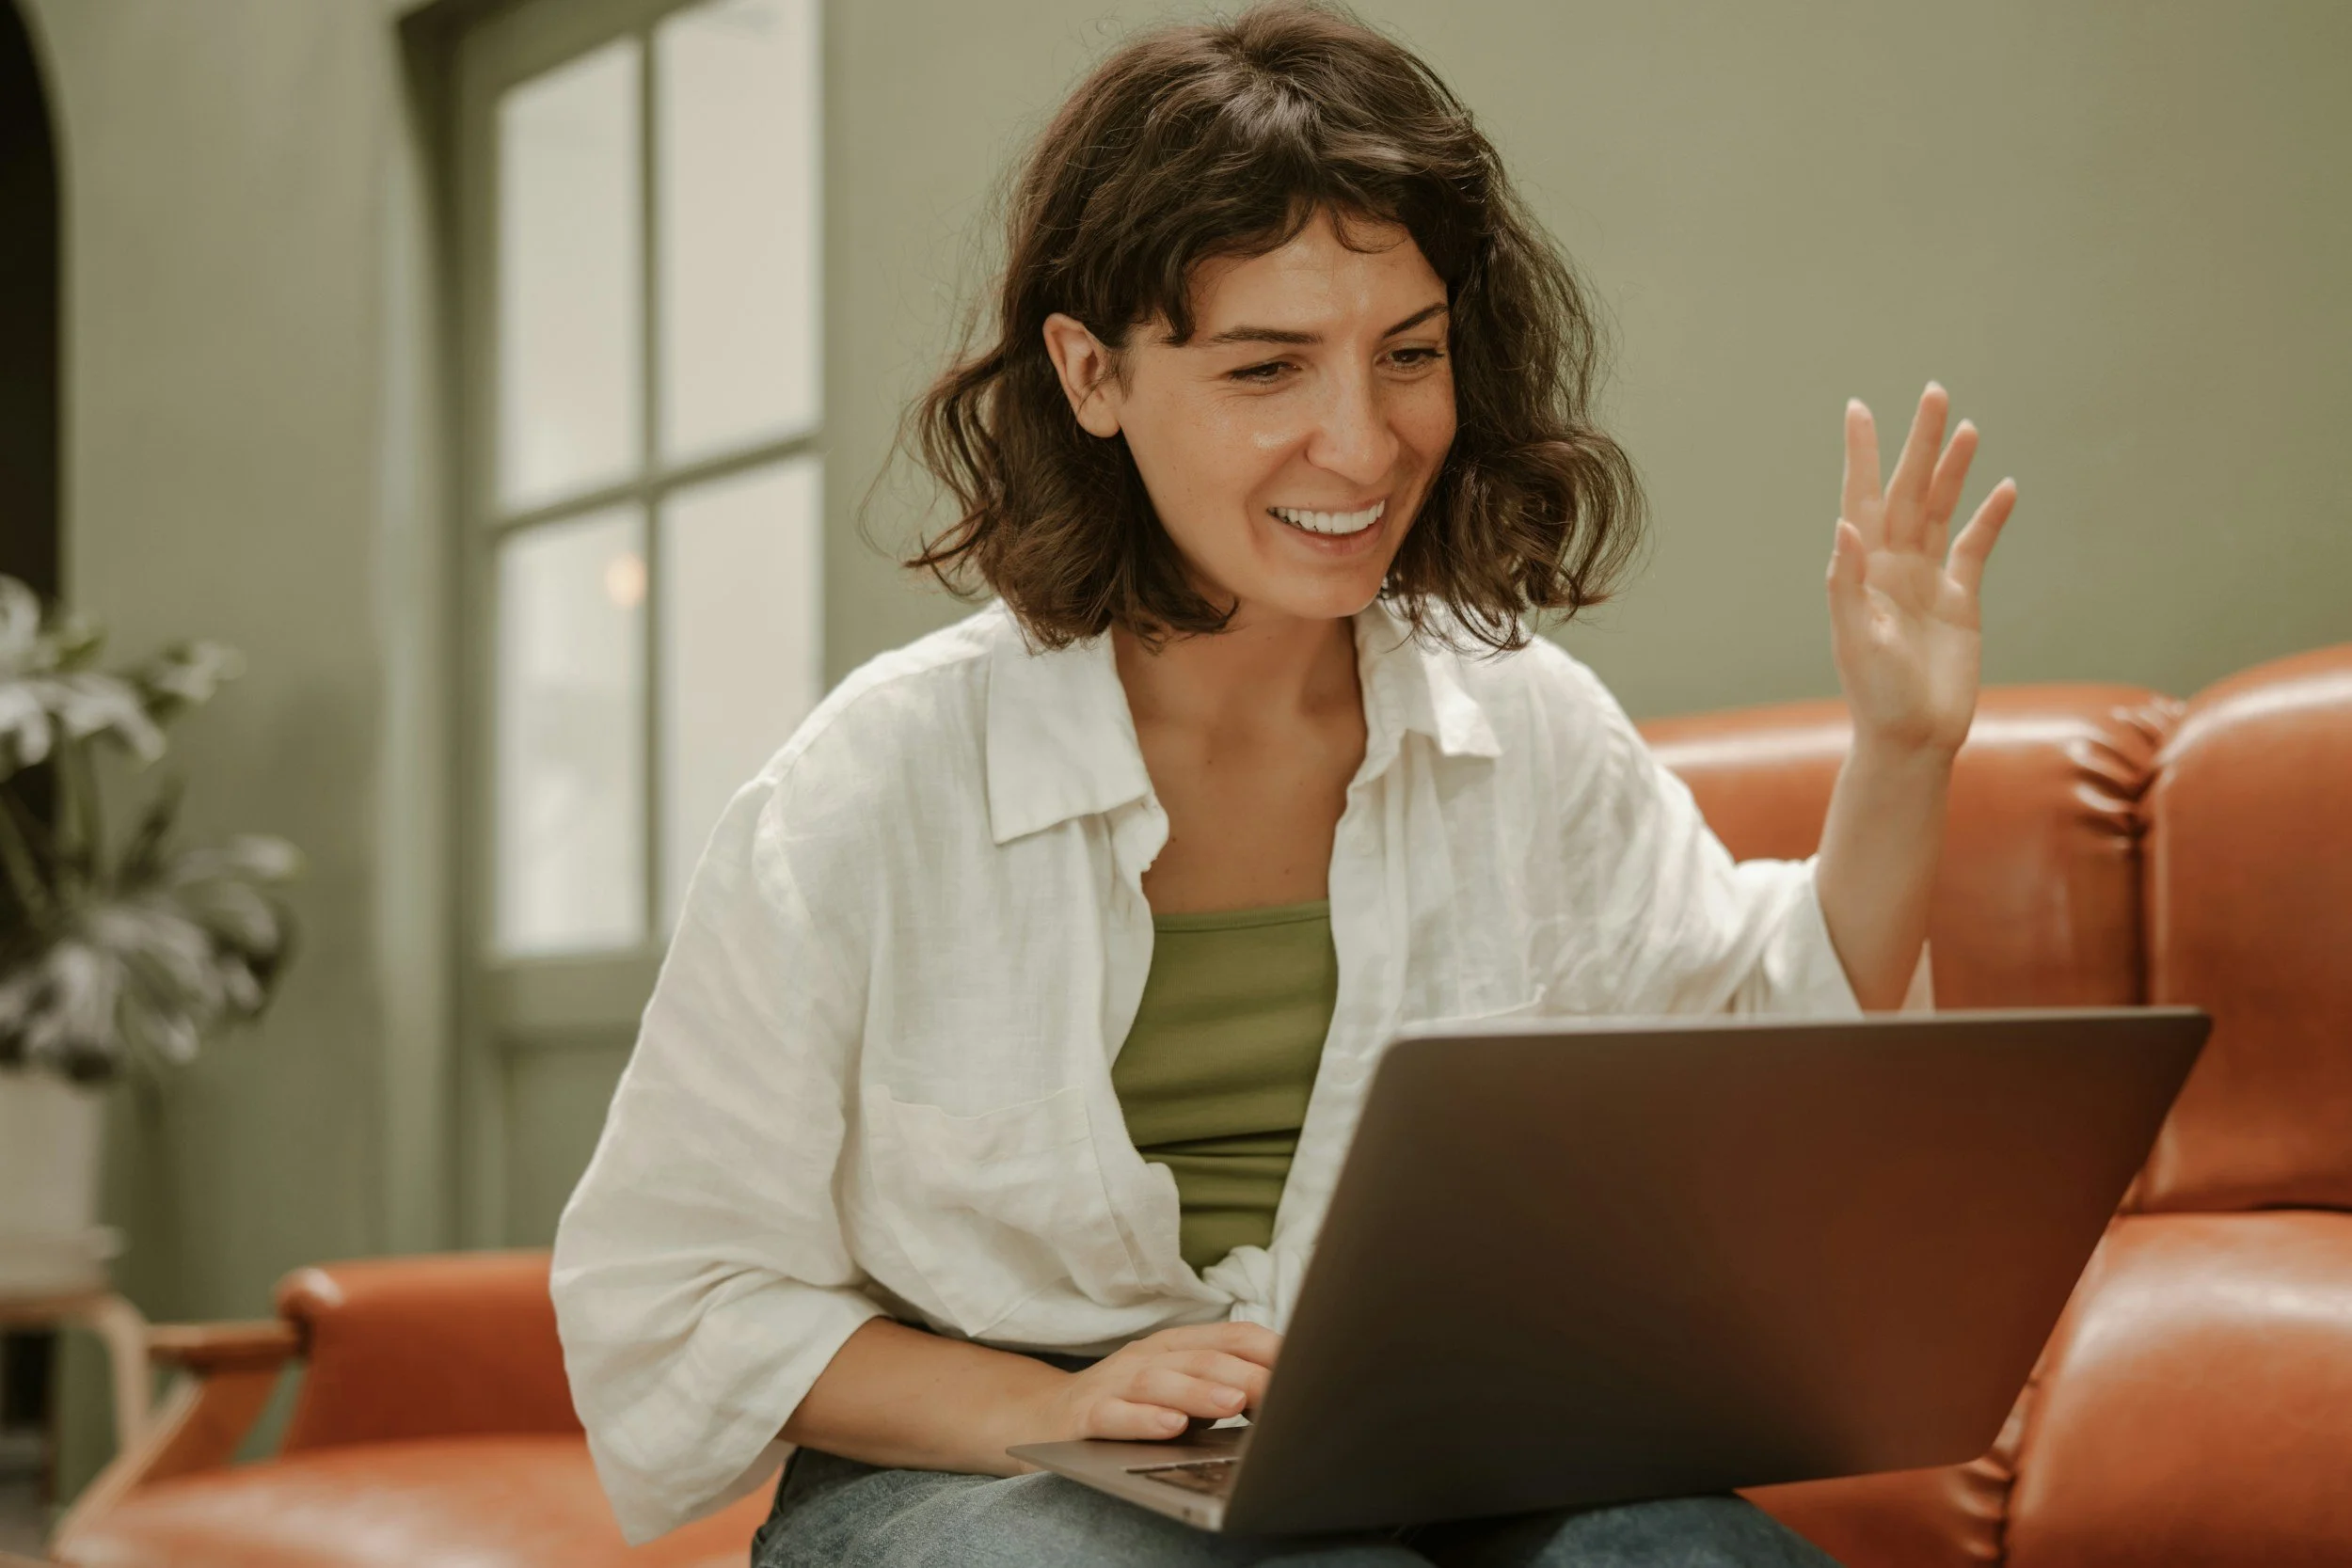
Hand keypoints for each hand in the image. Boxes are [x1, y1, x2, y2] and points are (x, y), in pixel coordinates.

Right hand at [1019, 1322, 1279, 1453]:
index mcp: (1175, 1348)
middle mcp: (1146, 1357)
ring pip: (1161, 1380)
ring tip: (1236, 1402)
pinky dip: (1145, 1419)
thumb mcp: (1176, 1394)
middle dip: (1245, 1373)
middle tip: (1282, 1392)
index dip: (1268, 1351)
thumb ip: (1219, 1393)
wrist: (1039, 1417)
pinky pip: (1116, 1415)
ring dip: (1202, 1391)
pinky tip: (1173, 1427)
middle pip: (1202, 1358)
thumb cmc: (1125, 1408)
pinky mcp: (1084, 1416)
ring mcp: (1113, 1384)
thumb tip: (1281, 1405)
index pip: (1230, 1337)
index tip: (1307, 1369)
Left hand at [1828, 383, 2016, 756]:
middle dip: (1919, 443)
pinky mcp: (1959, 601)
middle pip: (1908, 492)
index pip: (1862, 498)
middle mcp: (1892, 567)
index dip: (1862, 454)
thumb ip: (1846, 583)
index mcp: (1863, 570)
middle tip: (1933, 392)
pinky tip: (2004, 488)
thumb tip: (1845, 526)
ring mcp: (1927, 581)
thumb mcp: (1854, 639)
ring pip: (1941, 511)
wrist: (1913, 738)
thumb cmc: (1876, 695)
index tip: (1858, 408)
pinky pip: (1975, 548)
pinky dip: (1989, 518)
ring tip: (1964, 427)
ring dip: (1952, 470)